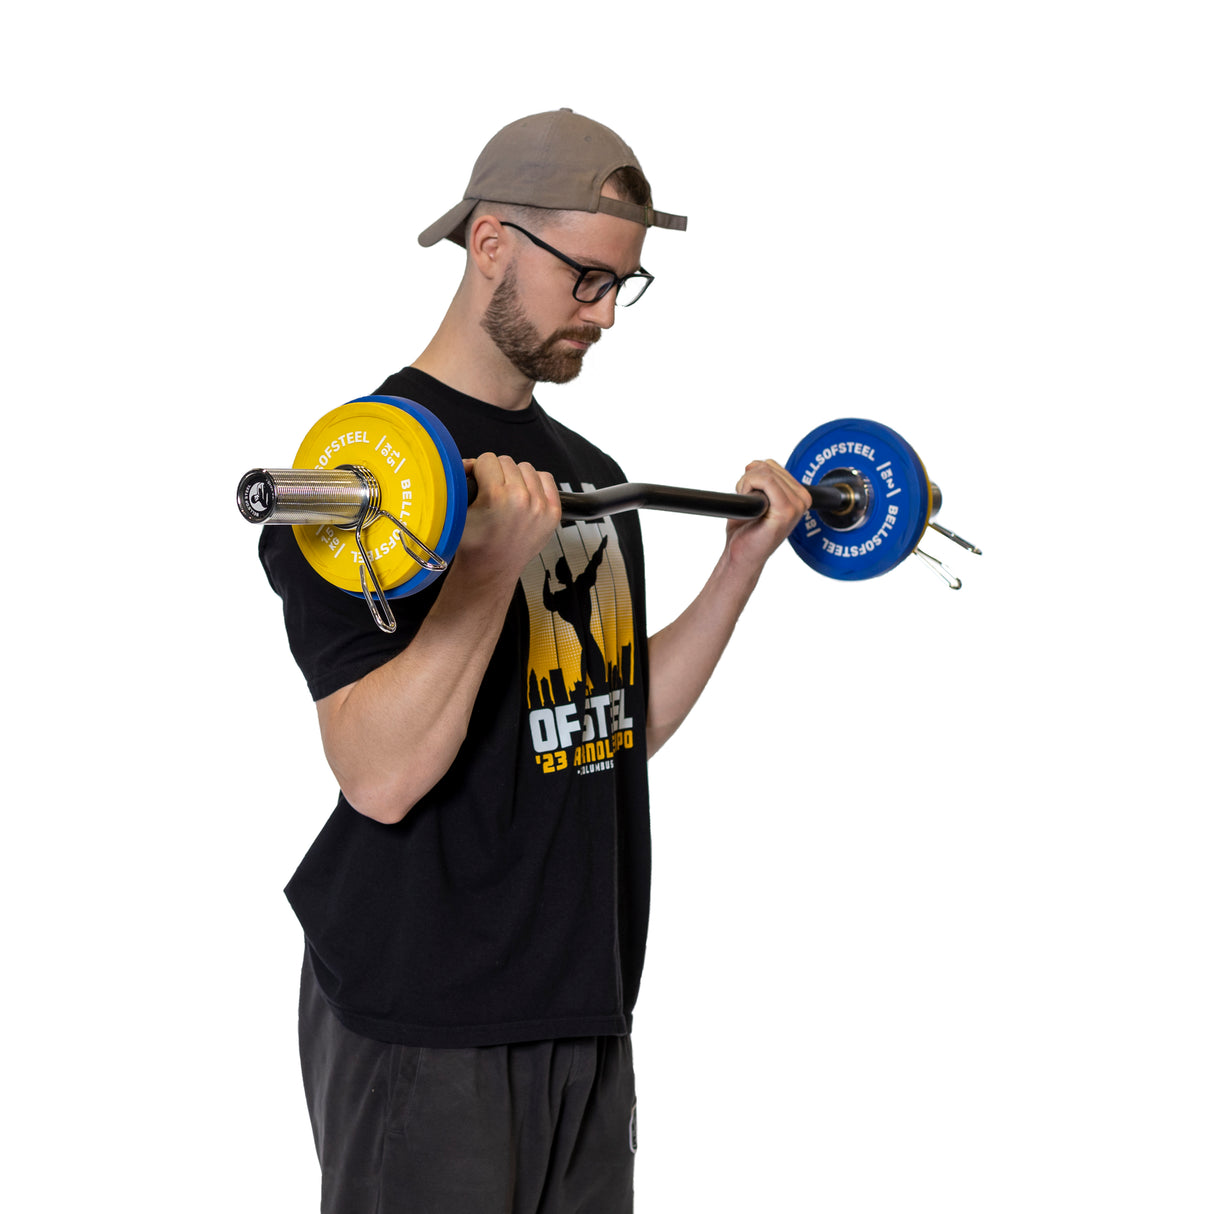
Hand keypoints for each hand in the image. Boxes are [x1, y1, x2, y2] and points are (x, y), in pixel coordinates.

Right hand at [455, 454, 561, 586]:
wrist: (492, 569)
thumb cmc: (473, 545)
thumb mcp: (457, 512)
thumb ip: (461, 482)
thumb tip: (469, 463)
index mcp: (497, 497)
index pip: (486, 459)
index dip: (477, 470)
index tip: (476, 482)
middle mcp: (522, 500)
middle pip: (506, 461)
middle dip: (495, 473)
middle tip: (490, 492)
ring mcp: (541, 506)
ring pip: (526, 468)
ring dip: (515, 477)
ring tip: (507, 496)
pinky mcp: (553, 513)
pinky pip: (546, 478)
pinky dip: (535, 483)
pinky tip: (524, 497)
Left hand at [725, 459, 812, 569]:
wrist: (741, 556)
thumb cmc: (747, 531)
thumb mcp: (757, 496)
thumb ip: (762, 477)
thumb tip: (755, 463)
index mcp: (798, 496)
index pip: (772, 465)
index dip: (752, 475)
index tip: (747, 493)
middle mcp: (801, 500)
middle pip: (768, 466)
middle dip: (748, 480)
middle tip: (747, 504)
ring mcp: (796, 506)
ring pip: (765, 472)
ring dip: (746, 485)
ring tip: (750, 508)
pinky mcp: (786, 511)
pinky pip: (765, 480)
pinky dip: (748, 487)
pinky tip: (750, 508)